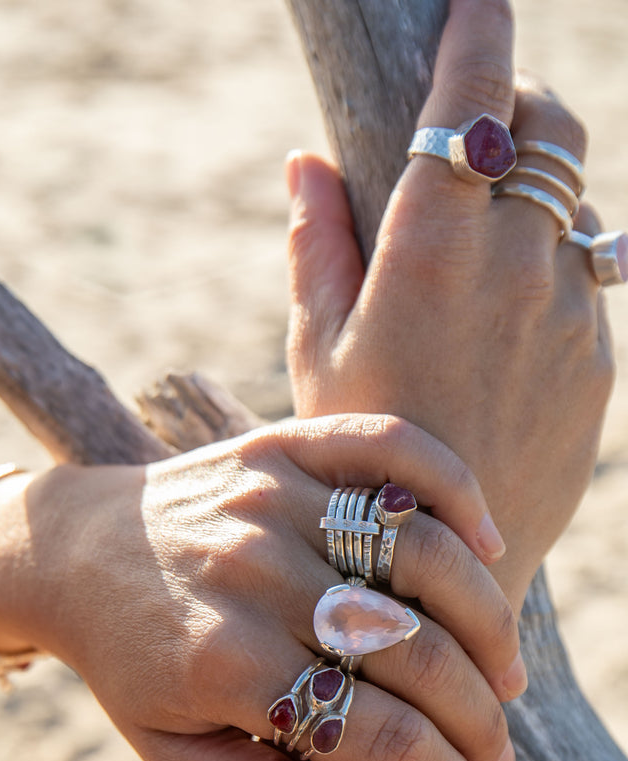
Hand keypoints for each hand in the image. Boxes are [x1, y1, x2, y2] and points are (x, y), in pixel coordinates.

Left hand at [0, 415, 523, 760]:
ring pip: (425, 553)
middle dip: (478, 718)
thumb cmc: (131, 664)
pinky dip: (457, 490)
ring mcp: (271, 498)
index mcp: (225, 662)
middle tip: (498, 752)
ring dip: (488, 621)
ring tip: (505, 673)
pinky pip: (394, 451)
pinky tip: (488, 546)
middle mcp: (255, 574)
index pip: (372, 733)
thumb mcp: (172, 756)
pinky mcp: (280, 444)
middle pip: (414, 649)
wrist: (72, 553)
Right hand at [286, 0, 614, 610]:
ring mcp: (571, 313)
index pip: (470, 96)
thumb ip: (317, 247)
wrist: (444, 564)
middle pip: (549, 129)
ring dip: (536, 198)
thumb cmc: (359, 461)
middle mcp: (514, 266)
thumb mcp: (317, 354)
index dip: (476, 31)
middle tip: (477, 140)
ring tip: (483, 257)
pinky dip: (553, 273)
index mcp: (430, 250)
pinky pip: (589, 281)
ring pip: (574, 205)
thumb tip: (305, 161)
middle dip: (518, 112)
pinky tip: (505, 334)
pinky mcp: (600, 359)